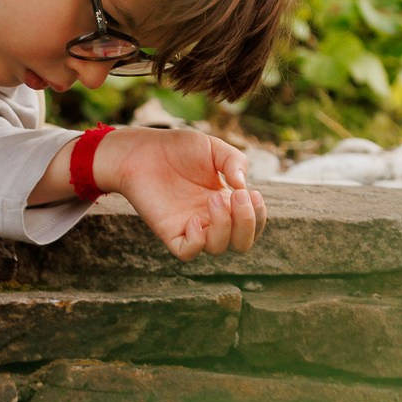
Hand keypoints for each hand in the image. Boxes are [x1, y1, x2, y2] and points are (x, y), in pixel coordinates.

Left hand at [94, 127, 265, 260]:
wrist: (142, 150)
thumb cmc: (178, 148)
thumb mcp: (214, 148)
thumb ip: (235, 161)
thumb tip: (244, 186)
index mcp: (227, 203)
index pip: (253, 225)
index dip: (259, 215)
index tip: (251, 193)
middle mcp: (211, 219)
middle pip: (241, 243)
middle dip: (247, 224)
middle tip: (237, 196)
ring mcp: (190, 227)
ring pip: (217, 248)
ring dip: (224, 227)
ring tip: (213, 198)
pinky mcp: (169, 231)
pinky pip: (187, 252)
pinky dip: (197, 242)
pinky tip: (192, 219)